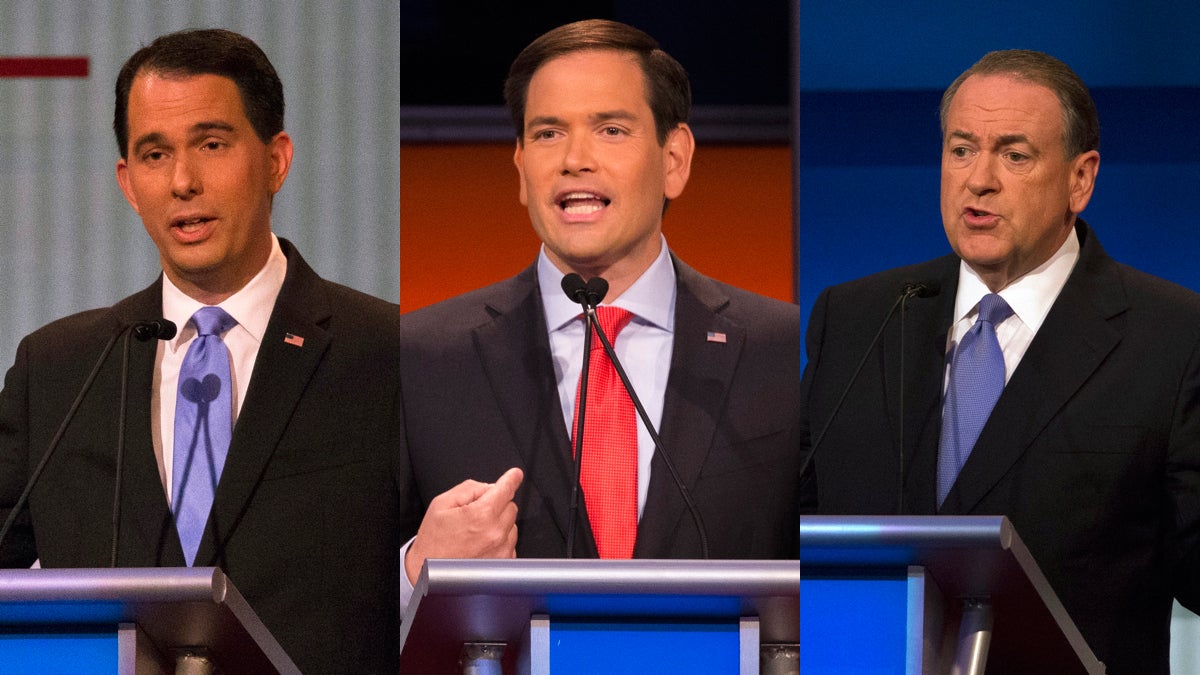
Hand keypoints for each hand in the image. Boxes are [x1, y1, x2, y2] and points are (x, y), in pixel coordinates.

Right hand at [404, 467, 522, 583]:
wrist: (428, 573)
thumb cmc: (433, 542)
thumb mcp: (441, 504)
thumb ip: (468, 489)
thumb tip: (489, 487)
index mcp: (481, 515)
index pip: (505, 489)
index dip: (511, 479)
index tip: (515, 475)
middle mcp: (495, 533)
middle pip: (511, 506)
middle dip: (497, 504)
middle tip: (477, 512)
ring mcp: (501, 550)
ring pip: (512, 525)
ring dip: (499, 523)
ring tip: (476, 532)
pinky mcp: (503, 562)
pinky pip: (511, 542)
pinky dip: (501, 539)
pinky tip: (482, 544)